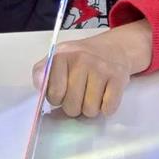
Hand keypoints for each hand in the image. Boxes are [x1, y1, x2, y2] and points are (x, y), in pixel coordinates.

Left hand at [33, 20, 152, 118]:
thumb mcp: (57, 59)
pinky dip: (106, 108)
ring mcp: (101, 68)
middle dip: (74, 106)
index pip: (54, 94)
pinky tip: (104, 95)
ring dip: (90, 109)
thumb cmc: (81, 59)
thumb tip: (40, 86)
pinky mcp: (118, 77)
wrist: (113, 48)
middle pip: (71, 106)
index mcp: (62, 55)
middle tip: (79, 95)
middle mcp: (81, 60)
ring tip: (91, 95)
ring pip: (90, 110)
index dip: (56, 99)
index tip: (62, 93)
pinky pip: (108, 108)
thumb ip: (42, 73)